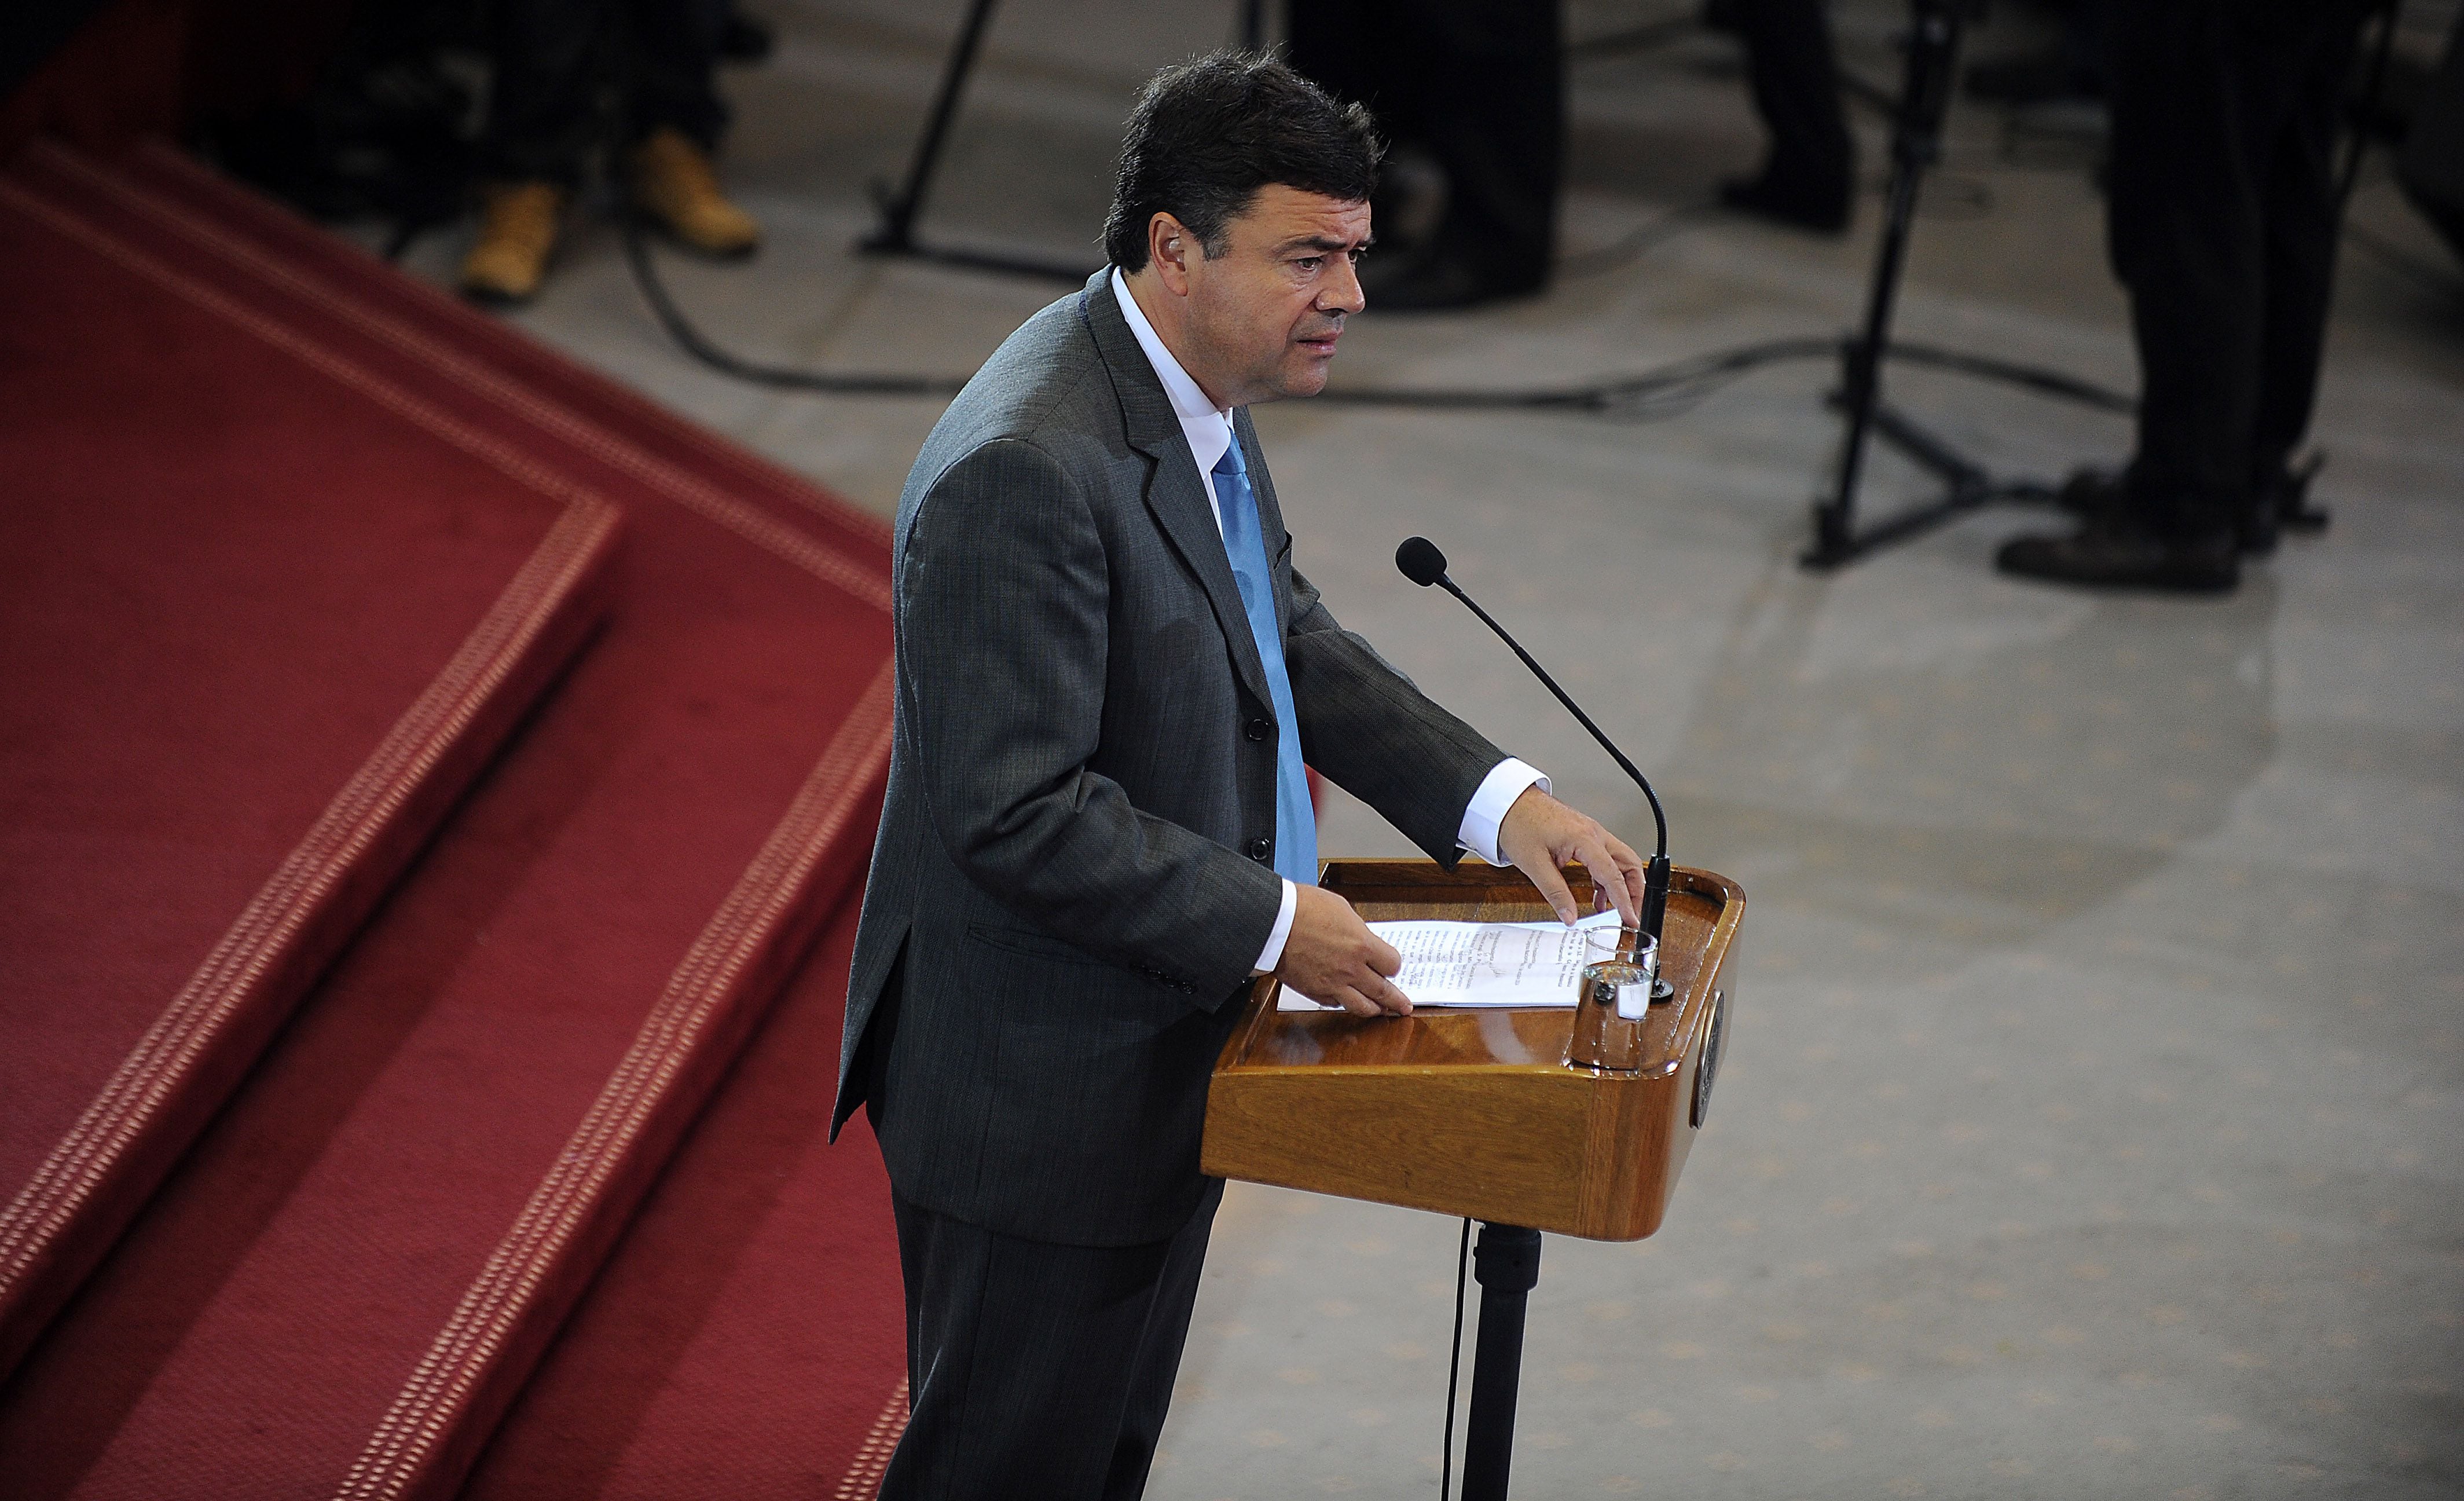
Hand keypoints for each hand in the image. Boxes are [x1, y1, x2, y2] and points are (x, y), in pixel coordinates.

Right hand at [1274, 884, 1411, 1016]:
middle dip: (1396, 1000)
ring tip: (1381, 1011)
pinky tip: (1348, 1001)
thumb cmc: (1302, 909)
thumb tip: (1363, 941)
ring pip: (1362, 1006)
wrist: (1273, 923)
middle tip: (1404, 1006)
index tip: (1390, 965)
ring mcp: (1333, 984)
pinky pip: (1336, 1004)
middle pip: (1383, 991)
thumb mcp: (1341, 910)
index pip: (1392, 965)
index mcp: (1362, 945)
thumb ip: (1357, 931)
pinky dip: (1344, 1003)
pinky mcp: (1315, 992)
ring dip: (1374, 1009)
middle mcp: (1351, 969)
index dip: (1392, 965)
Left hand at [1495, 787, 1646, 926]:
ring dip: (1620, 885)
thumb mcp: (1534, 865)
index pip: (1613, 875)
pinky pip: (1604, 858)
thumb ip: (1555, 893)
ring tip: (1612, 910)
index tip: (1631, 919)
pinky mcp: (1583, 835)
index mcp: (1585, 839)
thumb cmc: (1518, 823)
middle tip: (1632, 914)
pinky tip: (1597, 895)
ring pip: (1619, 860)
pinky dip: (1605, 878)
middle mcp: (1593, 833)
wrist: (1508, 802)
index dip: (1625, 901)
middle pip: (1628, 864)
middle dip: (1635, 891)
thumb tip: (1569, 917)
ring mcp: (1590, 833)